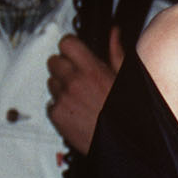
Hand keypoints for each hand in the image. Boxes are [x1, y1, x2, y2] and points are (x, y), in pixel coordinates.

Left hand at [47, 28, 123, 153]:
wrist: (122, 145)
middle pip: (53, 61)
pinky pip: (50, 104)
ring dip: (61, 87)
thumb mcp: (126, 80)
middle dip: (64, 67)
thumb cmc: (126, 114)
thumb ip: (116, 53)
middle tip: (78, 78)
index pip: (66, 43)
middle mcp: (74, 82)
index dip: (70, 48)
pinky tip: (77, 112)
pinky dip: (60, 107)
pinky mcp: (56, 116)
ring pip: (51, 82)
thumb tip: (114, 32)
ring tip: (80, 98)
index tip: (75, 54)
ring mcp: (63, 99)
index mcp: (92, 70)